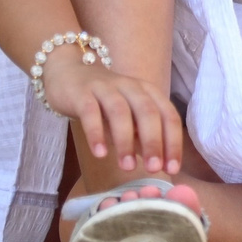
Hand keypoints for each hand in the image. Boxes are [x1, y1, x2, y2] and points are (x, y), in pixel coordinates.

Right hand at [39, 57, 184, 174]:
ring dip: (125, 141)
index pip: (168, 116)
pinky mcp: (81, 93)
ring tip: (127, 167)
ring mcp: (106, 88)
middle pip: (148, 112)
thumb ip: (142, 138)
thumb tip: (159, 165)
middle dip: (153, 142)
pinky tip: (100, 154)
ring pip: (120, 112)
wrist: (68, 73)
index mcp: (148, 93)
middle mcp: (131, 87)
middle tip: (153, 169)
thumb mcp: (128, 118)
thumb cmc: (104, 102)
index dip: (173, 142)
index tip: (172, 169)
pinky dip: (96, 133)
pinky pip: (90, 112)